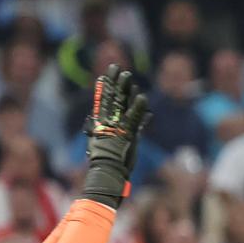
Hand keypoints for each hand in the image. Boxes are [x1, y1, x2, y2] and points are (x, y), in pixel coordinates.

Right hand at [80, 64, 149, 208]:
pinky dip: (138, 108)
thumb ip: (110, 131)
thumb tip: (111, 122)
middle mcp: (108, 124)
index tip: (105, 76)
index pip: (103, 103)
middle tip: (115, 67)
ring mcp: (117, 128)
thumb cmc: (107, 165)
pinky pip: (134, 119)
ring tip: (126, 76)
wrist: (106, 175)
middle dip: (113, 83)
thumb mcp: (106, 145)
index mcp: (102, 125)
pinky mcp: (127, 135)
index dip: (104, 89)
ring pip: (120, 105)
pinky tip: (142, 97)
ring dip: (124, 90)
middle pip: (111, 98)